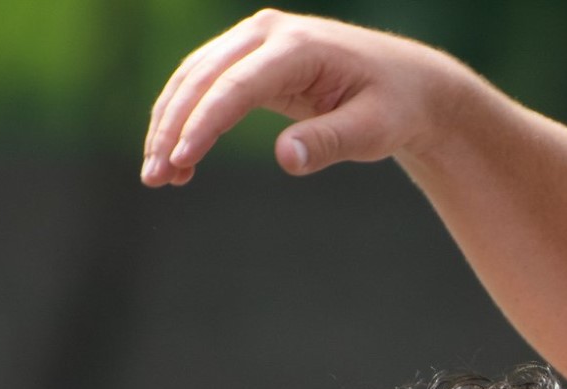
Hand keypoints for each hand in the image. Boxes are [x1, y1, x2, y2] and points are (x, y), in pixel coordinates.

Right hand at [143, 10, 470, 185]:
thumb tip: (286, 159)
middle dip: (173, 128)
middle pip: (202, 78)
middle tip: (155, 177)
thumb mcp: (374, 130)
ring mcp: (255, 41)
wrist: (410, 86)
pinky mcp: (251, 60)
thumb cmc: (396, 108)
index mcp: (297, 46)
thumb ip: (330, 142)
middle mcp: (268, 33)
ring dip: (170, 126)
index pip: (237, 86)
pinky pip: (208, 87)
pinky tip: (181, 161)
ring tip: (160, 177)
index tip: (181, 159)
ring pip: (195, 80)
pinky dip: (189, 120)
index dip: (204, 124)